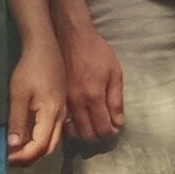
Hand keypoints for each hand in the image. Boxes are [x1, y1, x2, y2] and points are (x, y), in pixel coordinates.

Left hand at [7, 36, 65, 164]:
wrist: (45, 47)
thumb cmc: (30, 69)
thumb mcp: (19, 95)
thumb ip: (17, 121)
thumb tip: (13, 146)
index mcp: (51, 114)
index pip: (39, 146)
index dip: (23, 156)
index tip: (7, 158)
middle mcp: (61, 116)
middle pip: (48, 147)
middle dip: (30, 157)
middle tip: (11, 158)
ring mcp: (62, 112)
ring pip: (53, 140)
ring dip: (36, 149)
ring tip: (17, 150)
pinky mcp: (60, 107)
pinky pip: (53, 131)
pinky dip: (41, 139)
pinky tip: (28, 136)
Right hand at [60, 16, 125, 143]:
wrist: (72, 37)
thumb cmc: (96, 52)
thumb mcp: (114, 73)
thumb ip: (116, 100)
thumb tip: (118, 122)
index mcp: (93, 96)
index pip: (102, 128)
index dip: (111, 132)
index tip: (115, 128)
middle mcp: (76, 103)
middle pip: (87, 134)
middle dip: (98, 136)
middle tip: (105, 128)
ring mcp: (64, 101)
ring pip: (73, 131)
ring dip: (84, 133)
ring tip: (93, 126)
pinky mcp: (56, 98)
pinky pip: (62, 121)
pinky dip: (71, 126)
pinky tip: (78, 121)